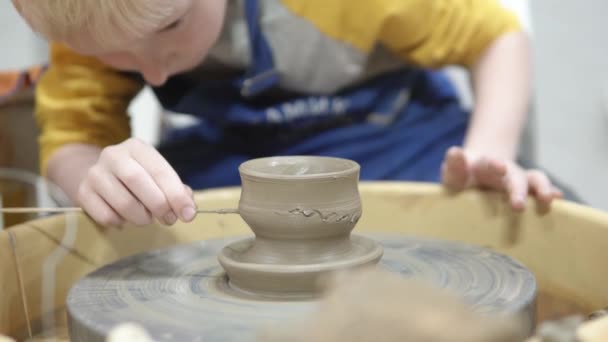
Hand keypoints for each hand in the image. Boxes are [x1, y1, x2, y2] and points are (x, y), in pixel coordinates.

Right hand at [77, 138, 196, 226]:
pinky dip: (121, 222)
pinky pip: (106, 216)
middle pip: (137, 181)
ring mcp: (95, 173)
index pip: (159, 170)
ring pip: (122, 202)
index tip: (188, 214)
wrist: (100, 176)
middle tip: (169, 219)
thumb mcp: (158, 176)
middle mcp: (113, 155)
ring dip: (141, 217)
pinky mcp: (83, 193)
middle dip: (159, 205)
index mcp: (137, 147)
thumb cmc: (138, 178)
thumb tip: (188, 209)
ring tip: (146, 218)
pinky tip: (124, 217)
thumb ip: (176, 190)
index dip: (176, 194)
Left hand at [441, 147, 562, 209]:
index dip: (495, 164)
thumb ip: (453, 165)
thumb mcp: (453, 172)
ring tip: (549, 200)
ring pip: (535, 179)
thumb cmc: (462, 176)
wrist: (475, 171)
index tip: (500, 167)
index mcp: (485, 165)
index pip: (490, 162)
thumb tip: (455, 152)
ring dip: (542, 188)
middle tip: (517, 205)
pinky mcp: (527, 189)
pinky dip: (551, 193)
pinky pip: (542, 190)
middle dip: (518, 190)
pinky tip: (559, 201)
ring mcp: (518, 179)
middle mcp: (506, 170)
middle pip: (515, 177)